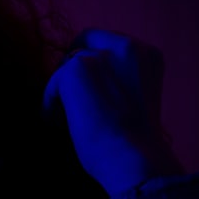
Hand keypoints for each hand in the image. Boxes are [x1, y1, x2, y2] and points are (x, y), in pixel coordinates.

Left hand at [43, 28, 183, 194]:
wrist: (134, 157)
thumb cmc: (136, 141)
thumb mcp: (137, 97)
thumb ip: (119, 79)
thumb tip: (87, 82)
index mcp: (147, 55)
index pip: (110, 42)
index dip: (93, 60)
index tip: (85, 82)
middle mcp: (127, 47)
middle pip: (85, 40)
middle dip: (73, 63)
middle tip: (64, 89)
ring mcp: (101, 55)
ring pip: (67, 65)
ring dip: (62, 88)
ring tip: (62, 115)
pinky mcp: (75, 69)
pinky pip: (52, 84)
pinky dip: (51, 104)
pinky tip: (56, 122)